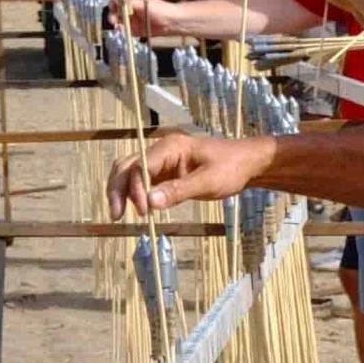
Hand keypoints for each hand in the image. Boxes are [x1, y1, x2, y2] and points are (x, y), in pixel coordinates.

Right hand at [107, 133, 274, 217]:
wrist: (247, 163)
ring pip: (130, 172)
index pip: (141, 166)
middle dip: (117, 188)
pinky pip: (142, 180)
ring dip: (121, 190)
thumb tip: (150, 202)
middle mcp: (161, 151)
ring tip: (118, 214)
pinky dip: (134, 193)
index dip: (135, 188)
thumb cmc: (231, 168)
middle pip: (127, 165)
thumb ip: (179, 191)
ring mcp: (162, 161)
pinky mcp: (166, 172)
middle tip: (116, 215)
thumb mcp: (208, 182)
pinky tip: (135, 209)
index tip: (143, 211)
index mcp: (170, 147)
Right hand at [108, 0, 174, 37]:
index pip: (118, 0)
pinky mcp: (136, 30)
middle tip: (113, 20)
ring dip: (117, 24)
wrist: (172, 22)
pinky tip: (123, 32)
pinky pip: (126, 31)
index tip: (112, 9)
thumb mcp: (143, 3)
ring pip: (120, 22)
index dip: (113, 4)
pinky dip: (123, 32)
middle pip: (116, 12)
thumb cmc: (162, 10)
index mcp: (133, 0)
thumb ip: (129, 2)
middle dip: (113, 16)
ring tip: (118, 26)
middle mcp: (132, 10)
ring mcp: (133, 20)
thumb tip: (116, 0)